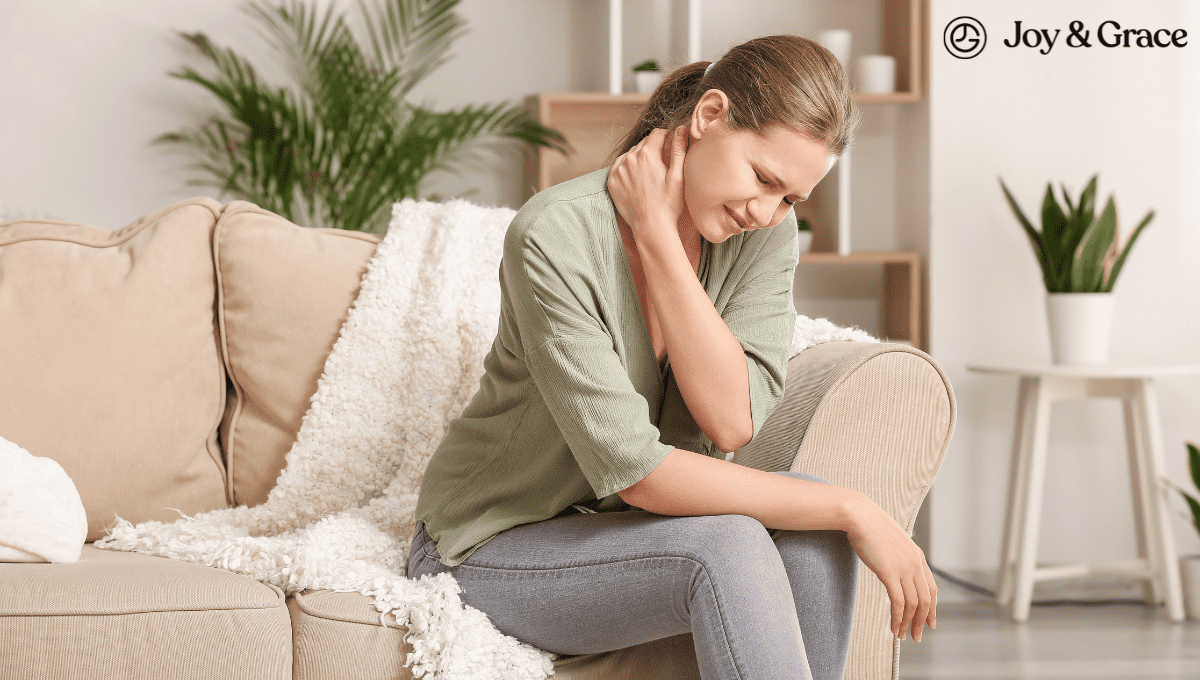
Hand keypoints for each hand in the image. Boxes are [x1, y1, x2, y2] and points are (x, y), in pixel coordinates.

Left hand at [606, 126, 687, 245]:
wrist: (651, 227)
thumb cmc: (668, 204)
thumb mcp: (678, 176)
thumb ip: (679, 150)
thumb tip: (681, 128)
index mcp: (647, 154)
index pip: (657, 133)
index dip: (667, 136)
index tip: (671, 144)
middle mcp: (629, 159)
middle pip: (643, 143)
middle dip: (653, 148)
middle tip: (662, 161)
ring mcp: (618, 170)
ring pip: (630, 154)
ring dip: (640, 157)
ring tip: (650, 172)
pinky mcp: (611, 182)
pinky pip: (619, 166)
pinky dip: (627, 167)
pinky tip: (637, 177)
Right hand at [845, 495, 936, 641]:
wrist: (859, 516)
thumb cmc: (870, 526)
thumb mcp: (891, 542)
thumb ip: (898, 555)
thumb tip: (894, 566)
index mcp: (918, 557)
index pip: (931, 589)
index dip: (932, 609)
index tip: (930, 623)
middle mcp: (915, 564)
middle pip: (925, 600)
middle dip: (922, 621)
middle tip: (917, 636)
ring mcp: (903, 569)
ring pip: (913, 605)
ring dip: (908, 624)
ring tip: (902, 636)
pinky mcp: (889, 573)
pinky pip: (898, 602)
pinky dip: (898, 618)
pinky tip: (893, 627)